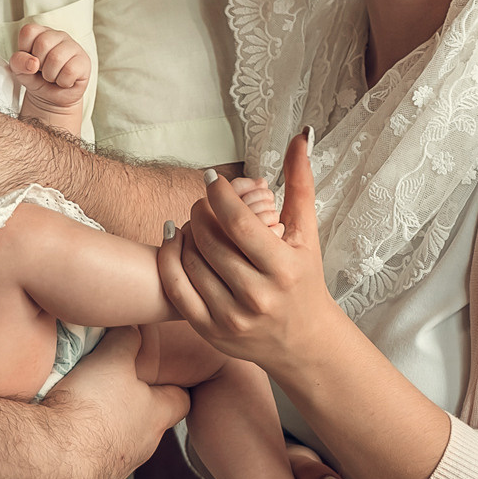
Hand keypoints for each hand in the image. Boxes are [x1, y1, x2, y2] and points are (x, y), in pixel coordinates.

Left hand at [9, 23, 91, 110]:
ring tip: (53, 76)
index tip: (30, 61)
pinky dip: (63, 82)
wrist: (52, 98)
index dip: (25, 50)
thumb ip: (18, 62)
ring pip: (56, 58)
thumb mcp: (20, 71)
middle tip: (43, 70)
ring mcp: (73, 46)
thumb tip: (33, 63)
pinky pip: (70, 71)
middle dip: (39, 65)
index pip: (28, 32)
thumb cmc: (37, 79)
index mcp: (41, 33)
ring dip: (50, 75)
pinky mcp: (84, 61)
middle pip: (42, 44)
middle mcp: (58, 35)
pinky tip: (64, 80)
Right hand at [46, 328, 190, 475]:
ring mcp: (117, 465)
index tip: (163, 371)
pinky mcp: (90, 477)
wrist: (53, 461)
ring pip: (120, 437)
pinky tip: (66, 427)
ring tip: (85, 402)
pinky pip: (92, 453)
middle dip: (135, 401)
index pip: (183, 400)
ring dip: (107, 421)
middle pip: (149, 419)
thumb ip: (126, 339)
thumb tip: (132, 326)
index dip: (174, 383)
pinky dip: (84, 439)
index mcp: (158, 417)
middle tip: (115, 381)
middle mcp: (144, 445)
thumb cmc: (91, 410)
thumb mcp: (113, 359)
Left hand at [155, 134, 339, 381]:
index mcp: (283, 268)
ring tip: (193, 222)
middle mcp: (257, 296)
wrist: (304, 342)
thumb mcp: (308, 233)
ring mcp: (231, 318)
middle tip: (203, 202)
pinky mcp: (211, 332)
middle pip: (211, 241)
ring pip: (191, 262)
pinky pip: (177, 290)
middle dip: (201, 213)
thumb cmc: (305, 279)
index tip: (212, 179)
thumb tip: (300, 136)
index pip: (240, 224)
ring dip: (186, 234)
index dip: (219, 195)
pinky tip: (174, 240)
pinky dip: (170, 260)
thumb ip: (300, 183)